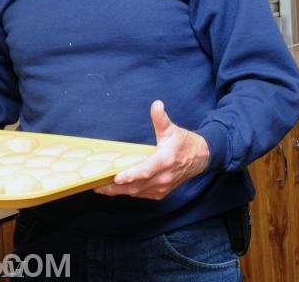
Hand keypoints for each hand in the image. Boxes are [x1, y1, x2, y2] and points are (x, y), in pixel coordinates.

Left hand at [95, 100, 209, 199]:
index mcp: (165, 160)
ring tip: (101, 188)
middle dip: (116, 187)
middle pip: (137, 185)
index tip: (117, 177)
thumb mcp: (171, 129)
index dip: (131, 175)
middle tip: (98, 185)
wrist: (201, 158)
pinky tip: (116, 189)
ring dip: (119, 192)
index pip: (146, 170)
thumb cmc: (183, 142)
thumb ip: (161, 118)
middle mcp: (164, 177)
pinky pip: (142, 194)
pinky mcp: (162, 192)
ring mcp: (163, 187)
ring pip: (137, 192)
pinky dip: (129, 192)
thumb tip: (156, 104)